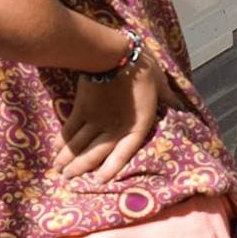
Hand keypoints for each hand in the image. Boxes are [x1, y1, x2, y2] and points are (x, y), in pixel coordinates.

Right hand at [55, 44, 173, 183]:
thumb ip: (168, 100)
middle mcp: (114, 127)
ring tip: (58, 170)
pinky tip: (54, 150)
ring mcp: (95, 120)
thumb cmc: (143, 69)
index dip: (112, 168)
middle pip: (95, 153)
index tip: (99, 181)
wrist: (114, 56)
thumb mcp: (161, 85)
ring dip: (67, 159)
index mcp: (137, 125)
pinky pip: (69, 130)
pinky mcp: (81, 109)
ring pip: (78, 144)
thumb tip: (182, 108)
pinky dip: (61, 141)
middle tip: (67, 179)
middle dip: (80, 168)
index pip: (124, 153)